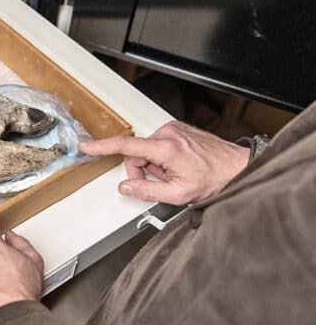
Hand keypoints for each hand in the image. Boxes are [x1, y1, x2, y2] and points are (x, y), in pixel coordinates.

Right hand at [79, 121, 249, 203]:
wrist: (238, 167)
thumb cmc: (216, 178)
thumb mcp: (178, 194)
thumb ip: (147, 191)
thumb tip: (126, 187)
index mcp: (166, 148)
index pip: (125, 146)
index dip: (101, 147)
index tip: (86, 147)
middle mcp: (168, 133)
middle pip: (136, 153)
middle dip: (142, 171)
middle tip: (160, 184)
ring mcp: (173, 129)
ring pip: (147, 150)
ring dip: (154, 166)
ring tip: (174, 175)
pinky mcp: (178, 130)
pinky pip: (158, 145)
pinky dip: (162, 158)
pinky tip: (178, 166)